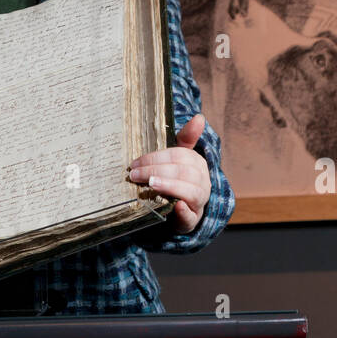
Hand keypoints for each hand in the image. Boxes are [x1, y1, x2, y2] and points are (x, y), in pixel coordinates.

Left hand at [128, 113, 210, 233]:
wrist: (180, 211)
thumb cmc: (176, 180)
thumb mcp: (178, 159)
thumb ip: (185, 139)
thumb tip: (200, 117)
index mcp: (197, 164)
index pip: (179, 155)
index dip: (156, 158)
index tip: (135, 162)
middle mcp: (202, 181)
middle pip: (183, 172)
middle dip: (157, 171)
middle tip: (134, 174)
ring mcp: (199, 201)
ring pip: (191, 191)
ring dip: (169, 186)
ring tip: (151, 185)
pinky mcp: (193, 220)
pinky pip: (192, 216)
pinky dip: (184, 211)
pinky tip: (176, 207)